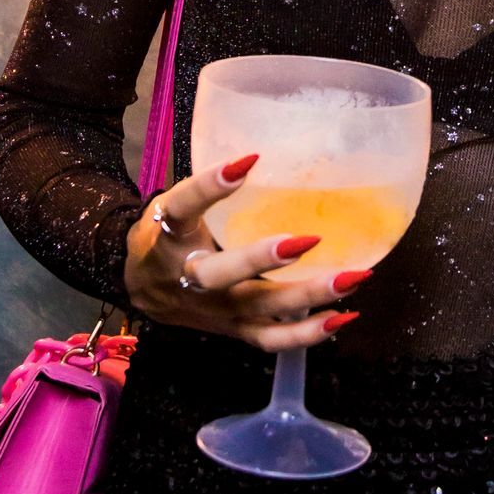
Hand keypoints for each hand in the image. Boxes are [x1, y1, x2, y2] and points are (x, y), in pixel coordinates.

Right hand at [124, 153, 370, 348]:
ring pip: (258, 308)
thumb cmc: (167, 238)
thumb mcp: (172, 207)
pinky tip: (343, 317)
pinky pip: (271, 339)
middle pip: (220, 274)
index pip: (183, 208)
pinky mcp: (232, 330)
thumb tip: (261, 154)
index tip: (248, 162)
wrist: (140, 289)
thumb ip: (207, 189)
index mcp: (168, 238)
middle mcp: (188, 278)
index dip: (209, 186)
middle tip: (307, 240)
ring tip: (352, 277)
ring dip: (307, 295)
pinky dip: (308, 333)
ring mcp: (213, 310)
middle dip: (261, 259)